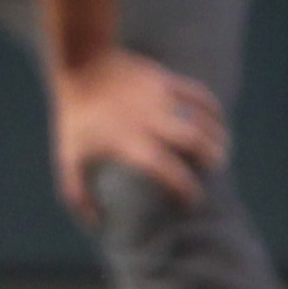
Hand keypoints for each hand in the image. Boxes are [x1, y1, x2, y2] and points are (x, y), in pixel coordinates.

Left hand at [50, 51, 227, 223]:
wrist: (80, 63)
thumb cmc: (76, 116)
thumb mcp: (68, 156)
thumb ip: (77, 194)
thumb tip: (97, 224)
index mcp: (128, 142)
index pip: (167, 170)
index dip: (185, 189)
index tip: (190, 202)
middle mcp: (149, 120)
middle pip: (194, 140)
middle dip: (211, 159)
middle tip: (212, 170)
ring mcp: (160, 98)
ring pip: (202, 118)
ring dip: (217, 137)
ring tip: (219, 151)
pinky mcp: (165, 79)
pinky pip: (199, 93)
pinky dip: (213, 109)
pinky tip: (217, 122)